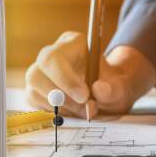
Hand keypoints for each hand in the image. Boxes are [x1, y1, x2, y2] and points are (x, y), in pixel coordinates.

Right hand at [26, 32, 155, 117]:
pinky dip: (53, 113)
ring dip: (59, 108)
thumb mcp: (121, 88)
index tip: (84, 97)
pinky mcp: (36, 90)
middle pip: (36, 73)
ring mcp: (41, 73)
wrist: (109, 96)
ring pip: (33, 90)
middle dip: (60, 97)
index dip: (65, 80)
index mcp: (72, 44)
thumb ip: (114, 89)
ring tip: (82, 111)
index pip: (55, 58)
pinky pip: (34, 103)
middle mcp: (51, 56)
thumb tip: (99, 89)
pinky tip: (71, 112)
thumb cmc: (113, 87)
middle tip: (84, 109)